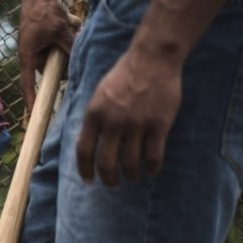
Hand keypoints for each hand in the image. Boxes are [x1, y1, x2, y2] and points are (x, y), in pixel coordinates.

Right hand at [19, 0, 78, 110]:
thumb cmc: (44, 12)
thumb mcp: (61, 31)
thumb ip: (69, 47)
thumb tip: (81, 61)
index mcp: (28, 56)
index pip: (28, 84)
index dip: (32, 99)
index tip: (35, 114)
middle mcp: (31, 55)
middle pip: (50, 70)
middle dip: (63, 62)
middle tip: (71, 46)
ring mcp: (38, 48)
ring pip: (57, 58)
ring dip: (65, 48)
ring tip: (68, 31)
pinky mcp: (44, 41)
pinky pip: (58, 48)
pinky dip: (64, 40)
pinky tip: (68, 26)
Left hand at [76, 48, 181, 185]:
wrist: (153, 58)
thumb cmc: (124, 75)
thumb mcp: (99, 94)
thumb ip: (94, 118)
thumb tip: (88, 142)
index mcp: (94, 114)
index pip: (84, 151)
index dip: (85, 170)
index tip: (89, 181)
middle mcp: (113, 122)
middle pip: (106, 162)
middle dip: (109, 179)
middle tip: (113, 184)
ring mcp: (136, 124)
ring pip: (130, 163)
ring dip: (131, 175)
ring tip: (133, 178)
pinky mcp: (158, 124)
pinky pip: (154, 155)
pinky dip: (152, 168)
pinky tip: (152, 171)